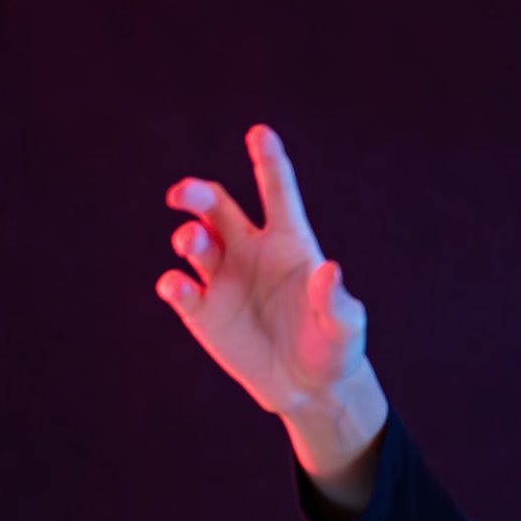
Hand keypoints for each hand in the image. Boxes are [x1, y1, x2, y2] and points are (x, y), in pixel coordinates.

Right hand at [156, 125, 369, 415]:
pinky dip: (174, 284)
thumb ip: (338, 301)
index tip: (259, 133)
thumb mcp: (346, 328)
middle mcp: (250, 252)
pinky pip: (180, 288)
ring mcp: (223, 279)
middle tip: (185, 195)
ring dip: (189, 236)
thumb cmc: (334, 349)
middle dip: (197, 193)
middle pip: (216, 206)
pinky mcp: (203, 311)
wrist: (309, 388)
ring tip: (193, 243)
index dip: (268, 161)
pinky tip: (180, 287)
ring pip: (195, 240)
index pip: (277, 192)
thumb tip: (329, 271)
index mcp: (289, 243)